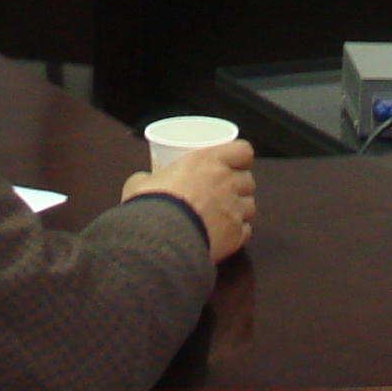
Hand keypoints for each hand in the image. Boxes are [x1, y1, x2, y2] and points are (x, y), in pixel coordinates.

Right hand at [122, 140, 254, 261]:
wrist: (159, 240)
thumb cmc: (150, 204)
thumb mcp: (139, 183)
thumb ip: (148, 178)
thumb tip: (144, 180)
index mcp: (207, 161)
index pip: (242, 150)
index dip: (239, 156)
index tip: (230, 161)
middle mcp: (226, 182)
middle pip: (249, 179)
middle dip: (239, 184)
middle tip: (223, 190)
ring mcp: (234, 210)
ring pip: (251, 205)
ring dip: (241, 208)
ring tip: (225, 214)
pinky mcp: (236, 237)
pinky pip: (246, 230)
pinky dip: (238, 231)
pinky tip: (224, 234)